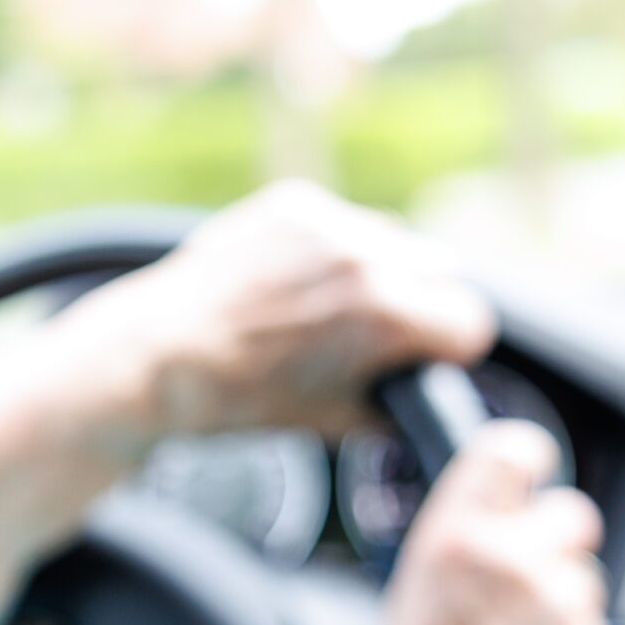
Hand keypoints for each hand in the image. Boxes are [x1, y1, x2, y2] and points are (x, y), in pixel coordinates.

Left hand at [51, 180, 494, 443]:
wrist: (155, 356)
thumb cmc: (242, 399)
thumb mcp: (335, 421)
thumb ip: (395, 407)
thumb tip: (425, 402)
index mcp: (386, 312)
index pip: (468, 322)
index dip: (447, 351)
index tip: (424, 362)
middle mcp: (365, 255)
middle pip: (441, 275)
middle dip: (419, 309)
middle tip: (379, 340)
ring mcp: (328, 222)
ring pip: (394, 243)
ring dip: (382, 273)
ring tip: (330, 312)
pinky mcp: (294, 204)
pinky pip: (344, 225)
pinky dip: (333, 252)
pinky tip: (295, 285)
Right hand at [343, 421, 609, 624]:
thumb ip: (438, 582)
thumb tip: (451, 575)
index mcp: (457, 542)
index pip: (512, 451)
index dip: (520, 457)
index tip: (518, 466)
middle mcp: (522, 566)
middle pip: (569, 511)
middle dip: (551, 533)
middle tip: (519, 563)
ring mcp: (566, 614)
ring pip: (582, 575)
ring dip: (560, 595)